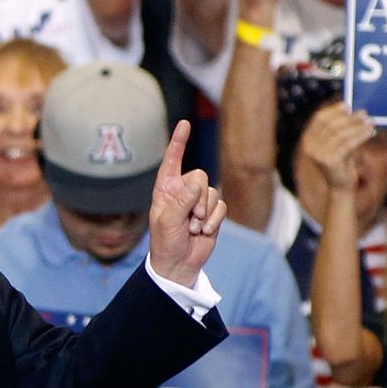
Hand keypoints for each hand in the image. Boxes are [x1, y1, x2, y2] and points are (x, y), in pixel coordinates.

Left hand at [148, 120, 225, 286]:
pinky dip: (214, 220)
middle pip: (200, 175)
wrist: (179, 263)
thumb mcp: (167, 220)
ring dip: (205, 213)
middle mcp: (183, 190)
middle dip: (197, 199)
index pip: (172, 159)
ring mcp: (199, 201)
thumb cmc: (165, 242)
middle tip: (190, 219)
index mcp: (166, 188)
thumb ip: (182, 200)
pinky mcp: (213, 212)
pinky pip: (221, 205)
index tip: (184, 124)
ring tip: (193, 228)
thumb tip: (199, 182)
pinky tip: (204, 231)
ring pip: (212, 192)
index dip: (179, 142)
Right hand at [299, 101, 373, 191]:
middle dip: (348, 117)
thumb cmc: (342, 162)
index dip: (333, 110)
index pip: (318, 119)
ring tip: (370, 121)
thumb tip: (354, 110)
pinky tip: (370, 132)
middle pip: (329, 125)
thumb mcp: (339, 143)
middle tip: (363, 113)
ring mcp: (318, 154)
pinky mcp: (329, 161)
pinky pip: (347, 144)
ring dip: (357, 126)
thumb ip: (341, 128)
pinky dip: (360, 136)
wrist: (340, 186)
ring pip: (340, 134)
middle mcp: (310, 146)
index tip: (347, 105)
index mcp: (308, 139)